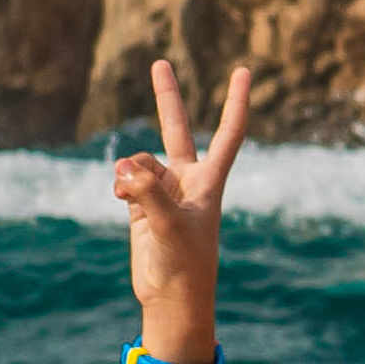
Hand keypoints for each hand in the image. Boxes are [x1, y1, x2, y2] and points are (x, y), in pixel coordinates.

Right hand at [115, 53, 256, 357]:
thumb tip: (123, 170)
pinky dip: (120, 186)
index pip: (228, 133)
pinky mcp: (140, 207)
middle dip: (167, 97)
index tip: (244, 71)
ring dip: (129, 172)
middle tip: (160, 62)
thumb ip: (147, 194)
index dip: (236, 102)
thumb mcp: (170, 228)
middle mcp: (187, 181)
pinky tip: (121, 199)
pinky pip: (124, 181)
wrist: (170, 301)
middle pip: (176, 129)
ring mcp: (162, 193)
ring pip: (138, 162)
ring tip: (128, 194)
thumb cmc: (184, 267)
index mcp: (209, 182)